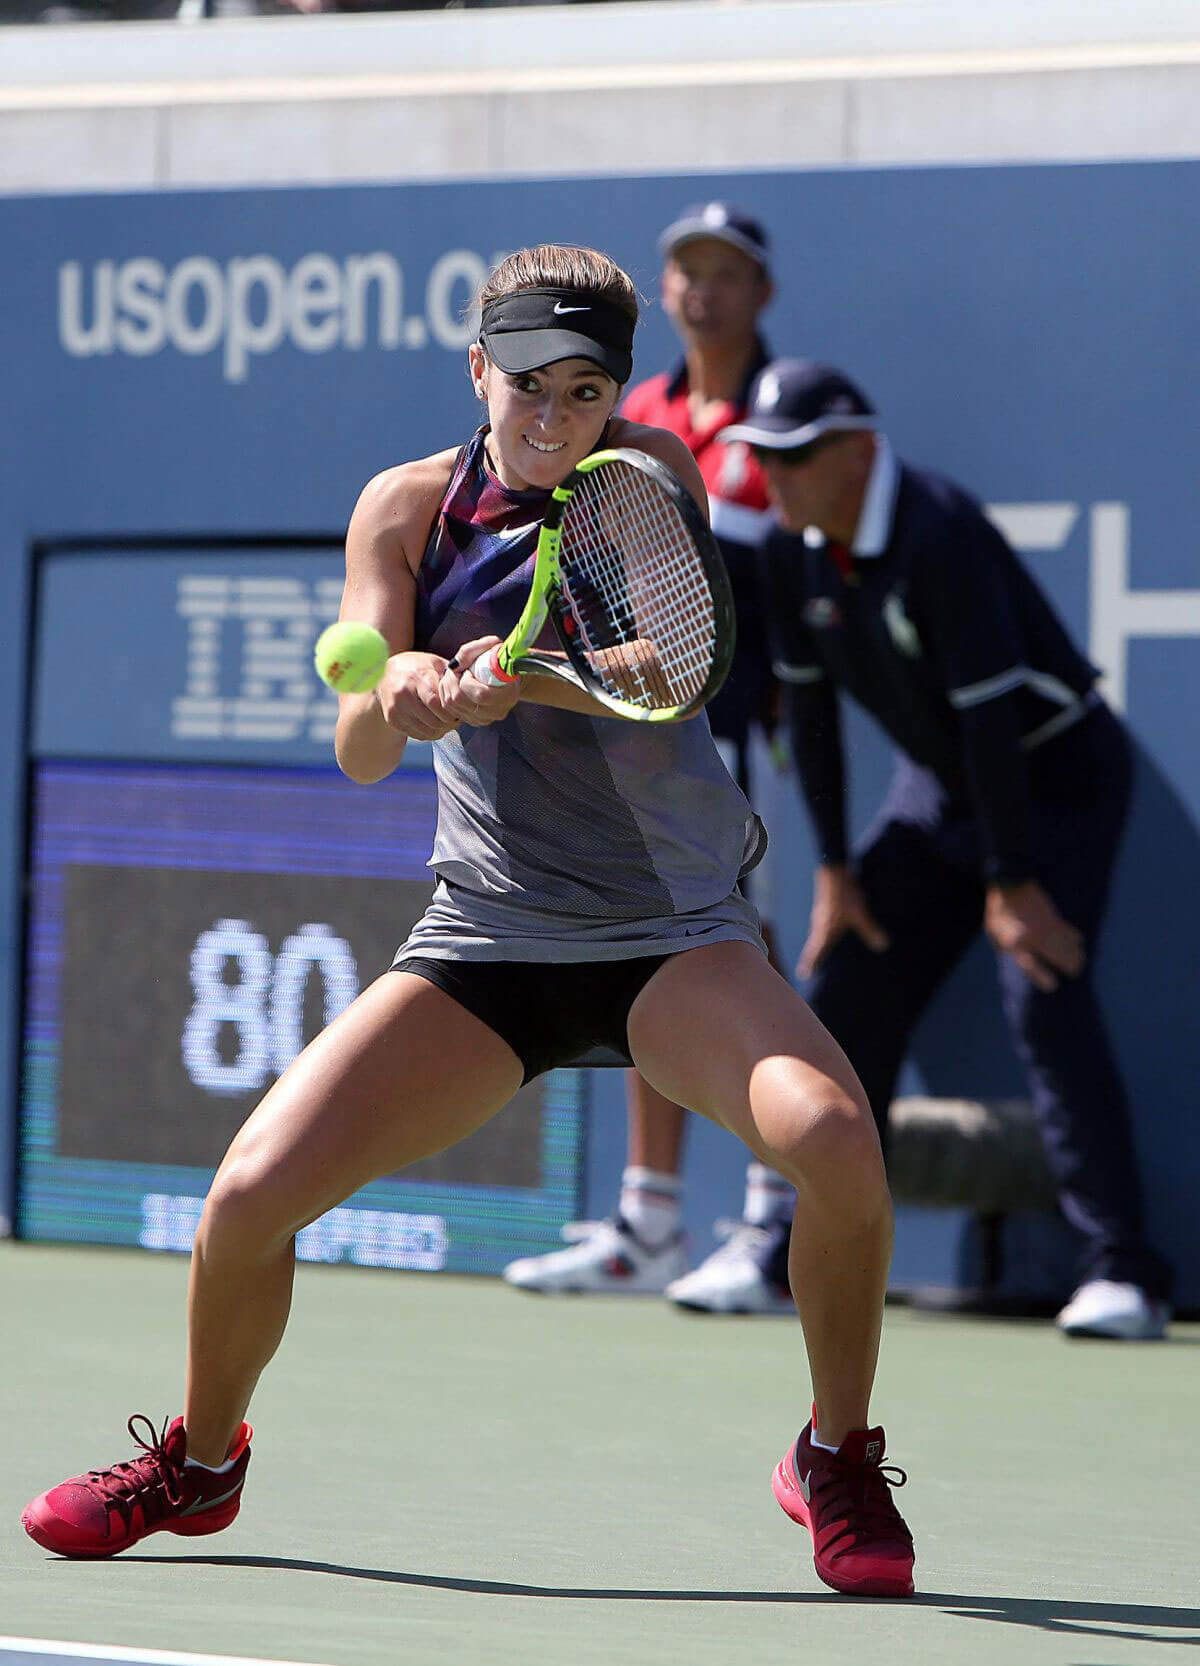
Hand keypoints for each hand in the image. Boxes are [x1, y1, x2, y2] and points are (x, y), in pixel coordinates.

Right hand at [374, 652, 460, 741]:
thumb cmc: (415, 667)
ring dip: (441, 730)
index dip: (451, 710)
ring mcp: (396, 709)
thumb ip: (451, 673)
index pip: (437, 703)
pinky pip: (418, 735)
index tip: (458, 710)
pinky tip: (434, 724)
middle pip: (434, 720)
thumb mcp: (433, 663)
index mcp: (417, 678)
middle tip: (456, 719)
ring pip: (427, 731)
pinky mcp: (392, 720)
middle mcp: (403, 694)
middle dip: (449, 722)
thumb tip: (471, 684)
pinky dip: (430, 733)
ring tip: (446, 722)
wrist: (382, 674)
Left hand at [437, 637, 522, 726]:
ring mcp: (484, 718)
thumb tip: (454, 665)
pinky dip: (447, 694)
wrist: (507, 676)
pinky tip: (455, 685)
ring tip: (456, 676)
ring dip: (447, 686)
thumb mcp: (489, 647)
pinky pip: (449, 710)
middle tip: (458, 670)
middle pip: (460, 700)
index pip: (480, 695)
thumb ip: (471, 651)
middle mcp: (496, 711)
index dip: (467, 680)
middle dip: (452, 680)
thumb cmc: (500, 660)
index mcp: (507, 695)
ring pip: (450, 705)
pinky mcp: (474, 721)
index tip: (468, 670)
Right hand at [797, 864, 889, 978]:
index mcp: (825, 931)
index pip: (814, 952)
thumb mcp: (860, 913)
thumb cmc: (843, 893)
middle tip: (808, 969)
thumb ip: (870, 929)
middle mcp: (819, 925)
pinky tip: (833, 932)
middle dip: (812, 958)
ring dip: (818, 945)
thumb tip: (882, 946)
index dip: (809, 964)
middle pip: (813, 946)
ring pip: (817, 935)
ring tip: (820, 954)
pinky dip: (825, 934)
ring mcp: (821, 916)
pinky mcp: (825, 907)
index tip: (803, 975)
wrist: (833, 868)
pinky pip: (822, 926)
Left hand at [985, 880, 1084, 991]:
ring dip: (1076, 955)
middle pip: (1059, 957)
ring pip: (1068, 946)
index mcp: (1015, 944)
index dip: (1043, 978)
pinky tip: (1079, 944)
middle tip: (1074, 973)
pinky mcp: (1053, 919)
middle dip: (1070, 967)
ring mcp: (1045, 928)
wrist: (1011, 887)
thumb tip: (1019, 962)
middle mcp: (1033, 938)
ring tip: (1079, 962)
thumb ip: (1006, 949)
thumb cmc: (1000, 912)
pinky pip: (1070, 933)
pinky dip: (1076, 940)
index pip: (1032, 966)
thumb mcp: (994, 933)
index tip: (1053, 985)